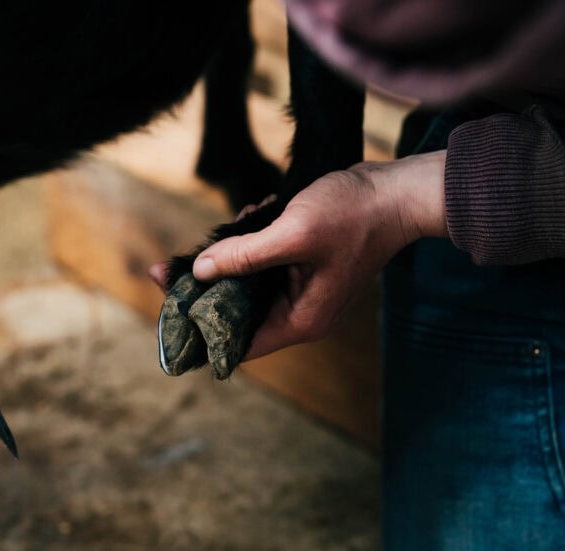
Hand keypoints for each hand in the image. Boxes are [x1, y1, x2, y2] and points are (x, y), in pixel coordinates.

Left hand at [189, 151, 447, 358]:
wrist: (396, 191)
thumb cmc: (354, 217)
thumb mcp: (292, 235)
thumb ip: (244, 256)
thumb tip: (201, 271)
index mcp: (301, 320)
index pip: (239, 344)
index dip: (202, 333)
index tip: (169, 311)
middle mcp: (300, 312)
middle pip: (237, 314)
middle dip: (206, 289)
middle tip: (168, 268)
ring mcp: (302, 288)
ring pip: (247, 285)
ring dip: (230, 258)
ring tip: (221, 231)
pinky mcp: (303, 264)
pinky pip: (264, 262)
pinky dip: (251, 241)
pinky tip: (253, 213)